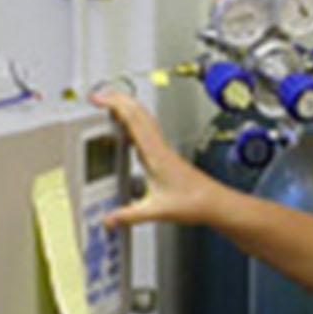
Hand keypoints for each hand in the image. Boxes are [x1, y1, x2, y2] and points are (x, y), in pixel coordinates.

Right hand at [91, 90, 218, 227]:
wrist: (214, 203)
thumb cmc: (194, 202)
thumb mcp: (156, 211)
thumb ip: (129, 215)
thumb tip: (109, 218)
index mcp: (155, 154)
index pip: (132, 119)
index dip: (114, 104)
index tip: (98, 98)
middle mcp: (159, 147)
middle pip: (137, 112)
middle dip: (117, 98)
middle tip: (98, 95)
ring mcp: (162, 149)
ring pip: (143, 119)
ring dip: (126, 108)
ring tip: (108, 105)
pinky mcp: (165, 154)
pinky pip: (147, 130)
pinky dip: (134, 122)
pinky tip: (127, 130)